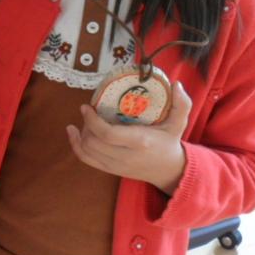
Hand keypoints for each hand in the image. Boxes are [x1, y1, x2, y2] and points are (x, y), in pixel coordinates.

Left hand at [65, 81, 192, 194]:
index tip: (86, 106)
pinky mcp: (110, 170)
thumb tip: (176, 83)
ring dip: (80, 134)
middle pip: (93, 142)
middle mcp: (125, 156)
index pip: (108, 134)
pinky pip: (86, 160)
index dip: (92, 120)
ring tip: (85, 120)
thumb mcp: (179, 123)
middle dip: (85, 125)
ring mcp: (116, 165)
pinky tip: (72, 132)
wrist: (169, 171)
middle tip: (88, 110)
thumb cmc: (170, 142)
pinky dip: (76, 146)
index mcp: (140, 142)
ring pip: (87, 151)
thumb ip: (182, 104)